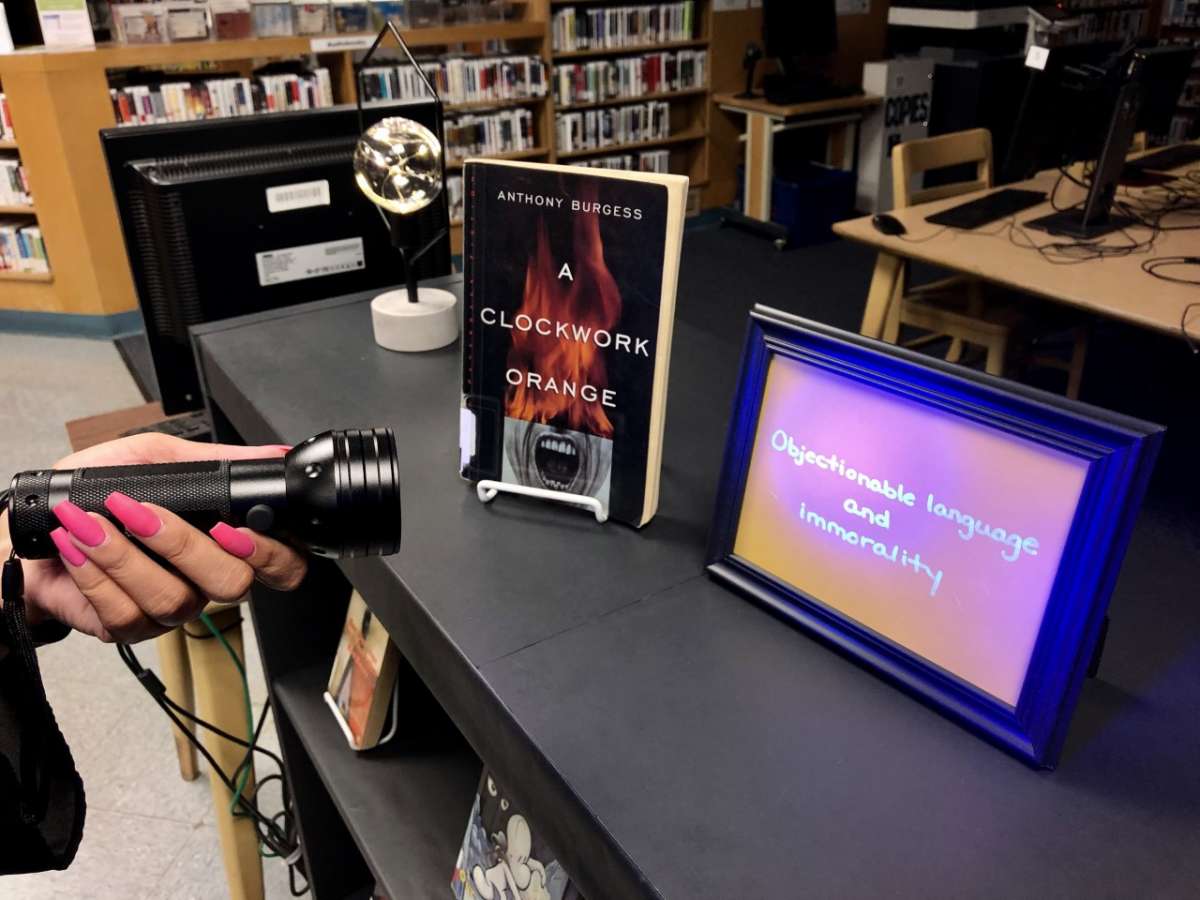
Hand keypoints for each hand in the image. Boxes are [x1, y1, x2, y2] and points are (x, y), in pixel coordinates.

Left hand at [1, 433, 306, 642]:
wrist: (37, 524)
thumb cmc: (95, 492)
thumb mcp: (158, 459)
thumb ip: (216, 460)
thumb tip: (274, 453)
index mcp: (223, 543)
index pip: (281, 566)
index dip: (270, 555)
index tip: (232, 527)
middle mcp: (203, 581)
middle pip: (232, 586)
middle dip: (185, 546)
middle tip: (146, 515)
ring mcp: (168, 609)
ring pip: (173, 599)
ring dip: (125, 554)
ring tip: (93, 521)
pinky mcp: (126, 628)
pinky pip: (124, 613)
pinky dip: (95, 573)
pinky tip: (78, 545)